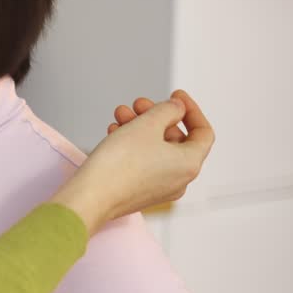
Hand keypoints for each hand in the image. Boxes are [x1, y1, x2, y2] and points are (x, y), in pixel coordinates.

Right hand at [52, 90, 213, 233]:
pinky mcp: (139, 192)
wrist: (90, 196)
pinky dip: (132, 145)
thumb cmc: (119, 164)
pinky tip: (114, 133)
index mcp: (190, 164)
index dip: (191, 110)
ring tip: (120, 116)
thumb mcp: (147, 124)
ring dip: (140, 128)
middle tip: (138, 104)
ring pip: (155, 149)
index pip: (203, 132)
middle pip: (174, 139)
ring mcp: (159, 188)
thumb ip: (168, 110)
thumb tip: (177, 109)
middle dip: (155, 117)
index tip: (176, 96)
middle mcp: (179, 179)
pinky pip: (143, 163)